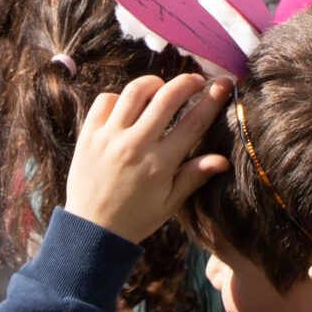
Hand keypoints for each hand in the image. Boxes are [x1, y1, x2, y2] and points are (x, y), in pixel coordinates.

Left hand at [64, 73, 231, 244]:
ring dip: (153, 84)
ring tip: (160, 89)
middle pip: (166, 97)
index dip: (212, 99)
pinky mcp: (88, 135)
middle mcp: (135, 145)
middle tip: (194, 81)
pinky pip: (104, 101)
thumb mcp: (170, 202)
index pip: (193, 122)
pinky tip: (127, 108)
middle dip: (186, 82)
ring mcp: (109, 138)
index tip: (223, 84)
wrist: (91, 231)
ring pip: (134, 92)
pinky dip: (118, 98)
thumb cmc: (136, 218)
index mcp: (160, 163)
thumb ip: (194, 176)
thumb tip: (223, 160)